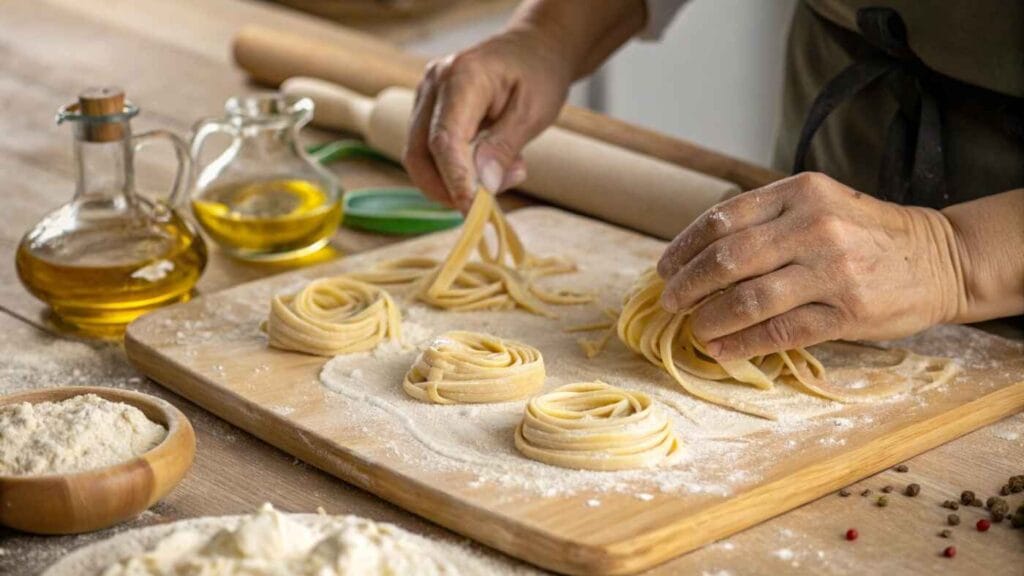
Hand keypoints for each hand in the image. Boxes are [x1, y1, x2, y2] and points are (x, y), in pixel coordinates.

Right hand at [403, 26, 573, 210]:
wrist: (534, 49)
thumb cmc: (538, 74)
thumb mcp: (533, 112)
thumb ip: (505, 146)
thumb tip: (481, 185)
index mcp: (462, 77)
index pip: (444, 139)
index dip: (454, 179)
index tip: (472, 210)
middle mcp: (434, 84)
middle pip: (419, 152)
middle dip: (447, 188)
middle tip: (488, 203)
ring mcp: (426, 95)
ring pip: (418, 156)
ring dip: (451, 182)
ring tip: (500, 174)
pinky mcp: (427, 109)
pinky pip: (427, 150)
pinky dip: (451, 170)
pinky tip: (486, 165)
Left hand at [656, 172, 963, 359]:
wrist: (940, 258)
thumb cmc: (866, 233)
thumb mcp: (819, 204)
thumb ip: (767, 219)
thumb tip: (698, 253)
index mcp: (800, 194)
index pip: (723, 219)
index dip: (684, 247)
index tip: (665, 268)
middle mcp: (814, 227)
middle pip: (727, 260)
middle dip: (688, 286)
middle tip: (671, 302)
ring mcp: (832, 271)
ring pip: (748, 299)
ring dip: (710, 318)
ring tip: (694, 328)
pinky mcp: (848, 313)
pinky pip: (780, 332)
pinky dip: (742, 344)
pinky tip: (721, 350)